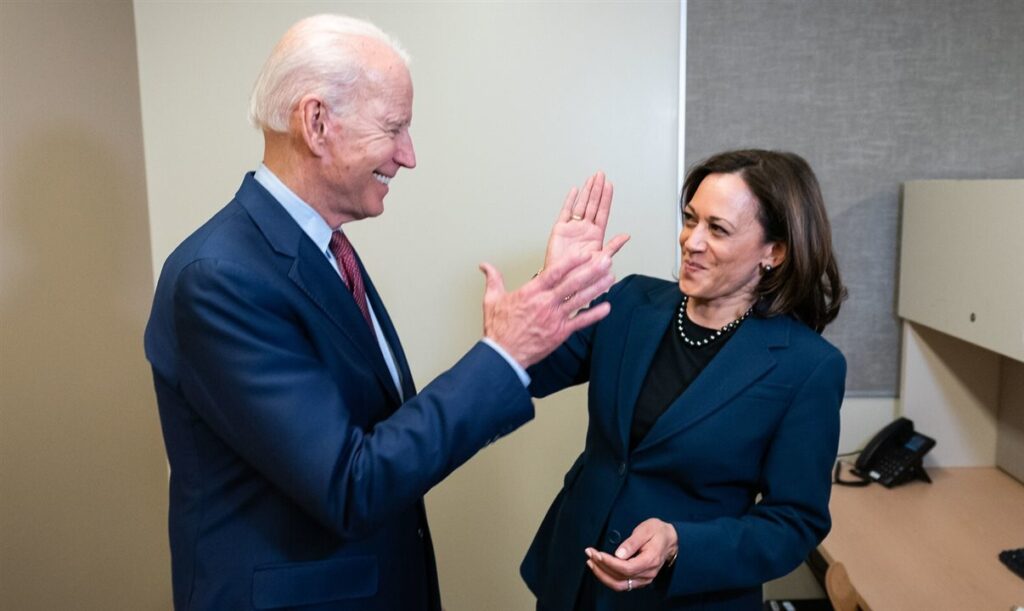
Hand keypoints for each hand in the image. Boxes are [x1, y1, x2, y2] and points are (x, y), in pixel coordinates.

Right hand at [479, 246, 622, 367]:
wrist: (504, 355)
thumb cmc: (499, 328)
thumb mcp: (492, 300)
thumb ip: (493, 279)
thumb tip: (484, 265)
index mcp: (531, 292)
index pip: (553, 272)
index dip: (570, 261)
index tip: (584, 252)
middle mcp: (545, 303)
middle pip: (572, 283)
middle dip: (591, 270)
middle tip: (606, 259)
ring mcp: (555, 318)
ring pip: (580, 299)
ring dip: (597, 287)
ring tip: (611, 276)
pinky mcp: (560, 332)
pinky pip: (580, 322)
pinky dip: (594, 315)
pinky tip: (607, 307)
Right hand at [544, 171, 629, 268]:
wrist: (562, 281)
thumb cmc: (581, 274)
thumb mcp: (600, 261)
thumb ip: (613, 247)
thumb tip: (626, 236)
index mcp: (596, 235)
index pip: (602, 212)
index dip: (606, 198)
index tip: (609, 185)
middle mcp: (585, 229)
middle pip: (592, 204)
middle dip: (597, 189)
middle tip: (601, 175)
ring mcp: (573, 228)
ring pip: (580, 205)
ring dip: (586, 191)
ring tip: (591, 179)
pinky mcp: (560, 230)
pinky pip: (565, 212)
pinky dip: (569, 201)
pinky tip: (574, 191)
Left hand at [584, 518, 678, 591]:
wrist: (670, 540)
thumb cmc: (657, 532)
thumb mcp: (645, 530)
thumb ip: (632, 542)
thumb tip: (618, 554)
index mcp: (650, 560)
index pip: (626, 568)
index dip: (609, 563)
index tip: (597, 554)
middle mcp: (648, 573)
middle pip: (621, 578)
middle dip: (601, 568)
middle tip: (590, 554)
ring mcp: (644, 579)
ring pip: (620, 585)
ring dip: (603, 575)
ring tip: (591, 562)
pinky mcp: (640, 580)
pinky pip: (622, 585)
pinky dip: (609, 578)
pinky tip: (600, 569)